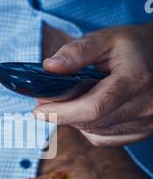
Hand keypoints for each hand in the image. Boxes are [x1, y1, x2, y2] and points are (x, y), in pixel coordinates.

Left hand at [34, 23, 152, 145]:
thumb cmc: (133, 46)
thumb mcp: (106, 38)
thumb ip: (77, 51)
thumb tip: (49, 67)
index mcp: (135, 79)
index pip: (94, 107)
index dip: (62, 112)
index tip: (38, 110)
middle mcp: (145, 106)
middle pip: (91, 122)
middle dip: (63, 113)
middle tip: (45, 100)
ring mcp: (146, 123)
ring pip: (95, 133)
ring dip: (76, 120)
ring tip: (70, 100)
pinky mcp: (143, 132)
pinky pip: (105, 140)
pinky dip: (90, 128)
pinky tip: (89, 111)